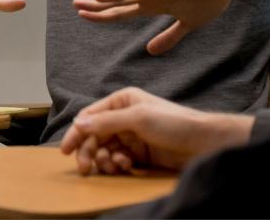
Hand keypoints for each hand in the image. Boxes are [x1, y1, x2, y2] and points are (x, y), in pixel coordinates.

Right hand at [59, 87, 253, 175]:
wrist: (203, 143)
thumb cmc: (174, 123)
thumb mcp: (138, 118)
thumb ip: (106, 122)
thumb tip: (78, 123)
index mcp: (122, 100)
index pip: (90, 115)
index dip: (77, 132)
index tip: (66, 150)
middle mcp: (124, 116)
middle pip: (95, 135)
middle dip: (89, 151)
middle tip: (86, 168)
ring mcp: (131, 135)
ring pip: (105, 149)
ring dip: (104, 160)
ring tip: (114, 166)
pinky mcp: (139, 153)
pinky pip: (118, 159)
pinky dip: (117, 165)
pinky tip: (126, 167)